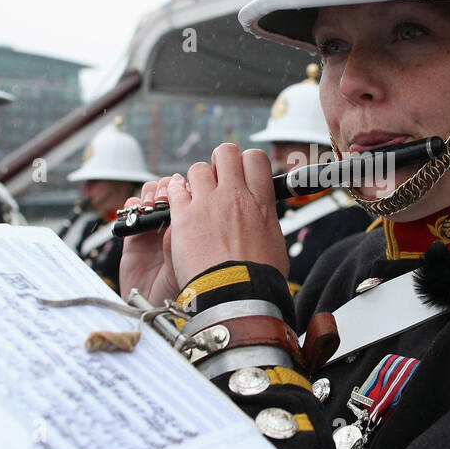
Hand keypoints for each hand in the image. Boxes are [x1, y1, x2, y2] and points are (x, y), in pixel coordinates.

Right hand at [117, 174, 183, 304]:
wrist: (162, 310)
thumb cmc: (186, 287)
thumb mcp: (193, 256)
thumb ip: (187, 233)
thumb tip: (185, 207)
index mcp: (198, 228)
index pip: (194, 197)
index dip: (188, 188)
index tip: (187, 187)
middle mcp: (177, 227)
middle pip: (172, 193)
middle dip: (168, 187)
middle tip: (168, 195)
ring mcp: (155, 232)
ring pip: (151, 199)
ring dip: (151, 194)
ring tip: (154, 201)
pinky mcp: (134, 239)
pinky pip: (131, 213)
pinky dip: (133, 205)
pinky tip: (138, 208)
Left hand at [167, 144, 288, 288]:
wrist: (235, 296)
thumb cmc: (258, 279)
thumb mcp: (274, 243)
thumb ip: (264, 221)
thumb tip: (263, 219)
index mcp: (261, 202)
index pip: (256, 158)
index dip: (247, 162)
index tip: (243, 173)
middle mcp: (234, 195)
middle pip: (225, 153)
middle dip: (221, 162)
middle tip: (219, 179)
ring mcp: (207, 203)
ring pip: (197, 168)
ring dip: (198, 179)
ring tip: (198, 197)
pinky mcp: (183, 217)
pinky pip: (175, 190)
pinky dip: (175, 193)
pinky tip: (178, 204)